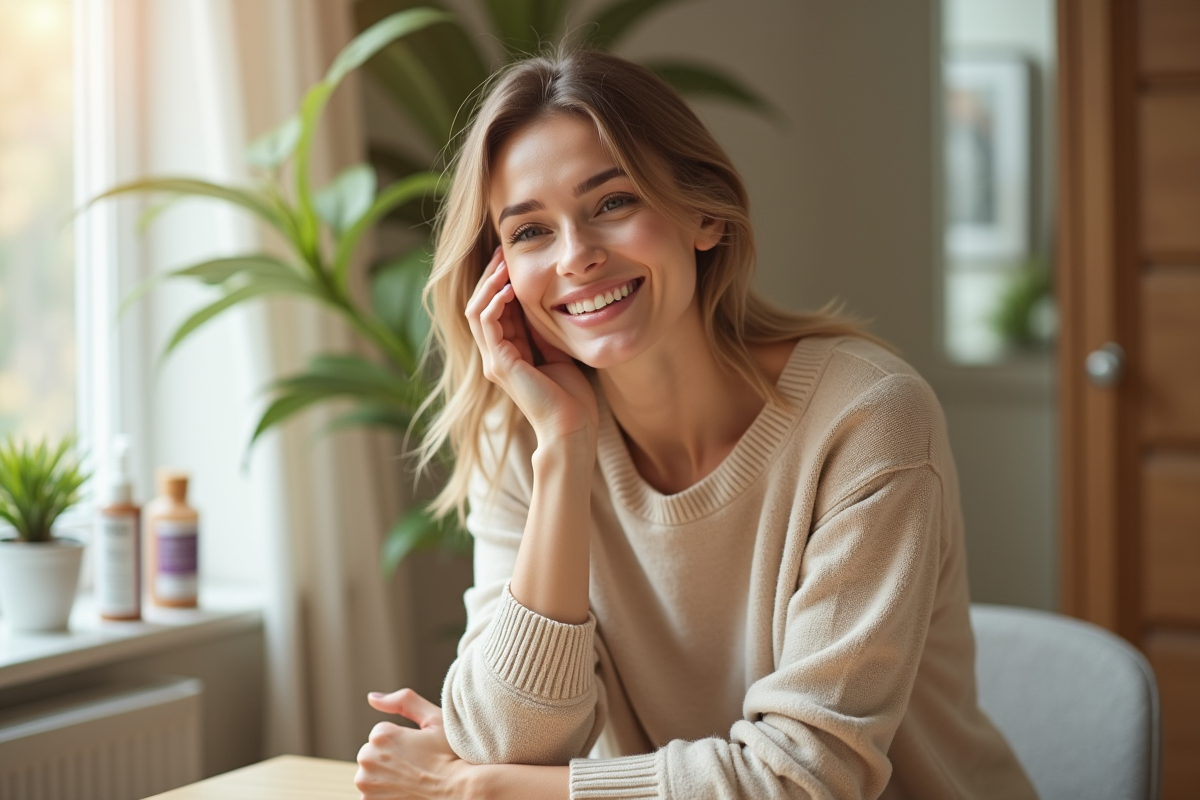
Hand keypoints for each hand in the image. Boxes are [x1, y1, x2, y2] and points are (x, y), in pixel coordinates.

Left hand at [355, 689, 468, 799]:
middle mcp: (367, 758)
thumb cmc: (450, 756)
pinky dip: (384, 794)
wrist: (457, 793)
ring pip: (371, 774)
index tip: (419, 751)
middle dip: (390, 759)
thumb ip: (404, 701)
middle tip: (416, 767)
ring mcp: (365, 783)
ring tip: (410, 781)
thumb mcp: (435, 720)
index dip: (403, 742)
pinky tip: (404, 793)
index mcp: (381, 734)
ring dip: (385, 777)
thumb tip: (372, 698)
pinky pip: (371, 794)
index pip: (382, 734)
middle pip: (373, 754)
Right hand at [465, 247, 598, 449]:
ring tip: (503, 263)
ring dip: (489, 284)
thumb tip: (548, 303)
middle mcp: (495, 356)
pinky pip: (486, 324)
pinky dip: (494, 302)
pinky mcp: (499, 364)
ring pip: (477, 310)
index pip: (496, 309)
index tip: (512, 258)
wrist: (571, 428)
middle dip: (491, 276)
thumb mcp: (558, 353)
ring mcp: (494, 361)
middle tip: (502, 251)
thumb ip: (545, 332)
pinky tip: (508, 288)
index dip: (501, 282)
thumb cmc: (571, 397)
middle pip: (481, 305)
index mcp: (509, 354)